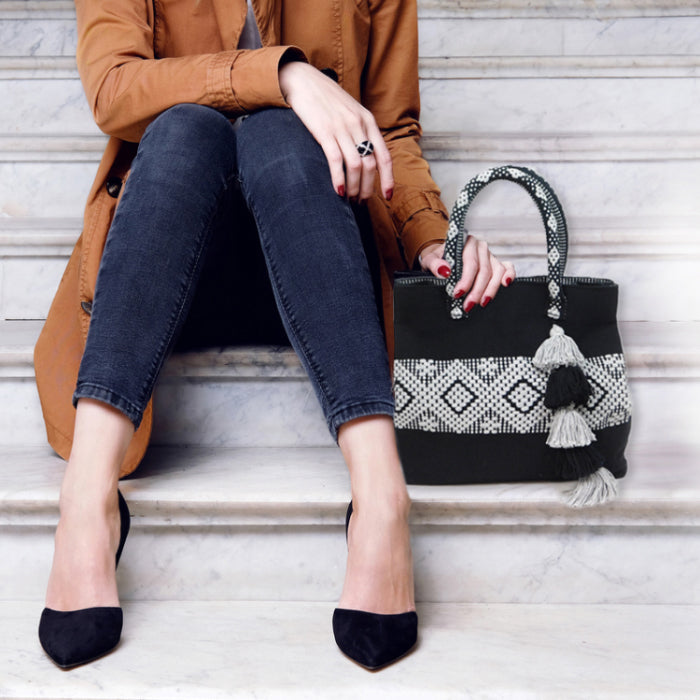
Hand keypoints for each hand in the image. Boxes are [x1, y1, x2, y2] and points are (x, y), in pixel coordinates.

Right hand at [278, 61, 392, 201]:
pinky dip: (338, 179)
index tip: (387, 196)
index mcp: (368, 121)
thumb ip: (360, 131)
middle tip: (360, 202)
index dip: (387, 179)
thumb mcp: (350, 111)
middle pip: (370, 165)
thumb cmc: (325, 99)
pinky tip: (337, 191)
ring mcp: (341, 128)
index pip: (384, 156)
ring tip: (348, 199)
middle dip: (367, 189)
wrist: (302, 79)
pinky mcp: (324, 131)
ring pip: (356, 166)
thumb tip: (365, 157)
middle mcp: (358, 125)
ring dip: (353, 188)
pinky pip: (336, 160)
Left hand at [419, 236, 514, 310]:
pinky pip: (507, 268)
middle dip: (476, 290)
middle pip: (484, 270)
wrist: (441, 258)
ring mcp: (489, 255)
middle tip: (468, 305)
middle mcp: (480, 247)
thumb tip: (444, 271)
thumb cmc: (437, 258)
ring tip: (482, 303)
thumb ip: (435, 264)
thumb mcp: (430, 259)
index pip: (470, 263)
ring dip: (490, 289)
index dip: (466, 280)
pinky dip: (509, 275)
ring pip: (496, 272)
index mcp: (465, 242)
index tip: (458, 293)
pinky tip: (506, 284)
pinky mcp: (496, 263)